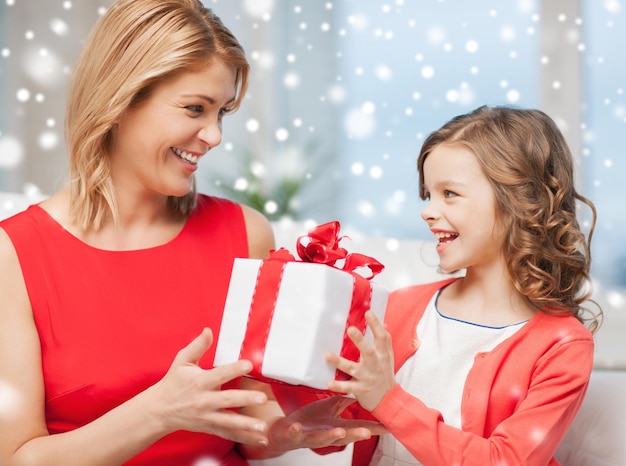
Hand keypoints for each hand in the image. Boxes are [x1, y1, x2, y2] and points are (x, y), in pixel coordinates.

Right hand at [149, 328, 268, 445]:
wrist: (159, 410)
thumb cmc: (173, 383)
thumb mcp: (182, 361)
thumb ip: (198, 346)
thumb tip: (209, 330)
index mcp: (199, 382)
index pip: (219, 375)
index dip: (234, 369)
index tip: (249, 365)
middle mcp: (204, 401)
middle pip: (227, 400)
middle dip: (245, 399)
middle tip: (262, 398)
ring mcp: (207, 416)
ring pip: (228, 422)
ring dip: (246, 425)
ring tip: (262, 427)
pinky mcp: (210, 427)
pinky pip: (229, 434)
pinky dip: (244, 438)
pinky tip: (260, 439)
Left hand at [267, 396, 386, 450]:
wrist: (286, 430)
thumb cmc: (310, 420)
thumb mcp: (330, 407)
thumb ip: (345, 402)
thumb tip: (360, 392)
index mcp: (337, 427)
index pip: (358, 427)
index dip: (373, 428)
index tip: (387, 427)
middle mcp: (327, 434)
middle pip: (344, 436)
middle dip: (356, 434)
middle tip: (368, 433)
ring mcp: (311, 437)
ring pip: (323, 438)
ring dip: (332, 436)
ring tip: (340, 431)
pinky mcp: (295, 436)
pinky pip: (296, 434)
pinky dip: (296, 431)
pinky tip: (297, 427)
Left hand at [325, 311, 395, 410]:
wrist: (389, 400)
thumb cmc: (385, 374)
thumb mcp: (388, 357)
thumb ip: (384, 343)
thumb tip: (384, 323)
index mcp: (383, 355)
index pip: (383, 338)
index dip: (376, 325)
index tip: (368, 313)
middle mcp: (375, 365)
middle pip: (368, 351)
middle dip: (360, 341)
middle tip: (351, 329)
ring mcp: (367, 377)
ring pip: (352, 368)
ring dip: (340, 362)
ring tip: (327, 355)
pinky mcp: (361, 389)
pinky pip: (348, 387)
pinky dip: (338, 386)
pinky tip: (329, 383)